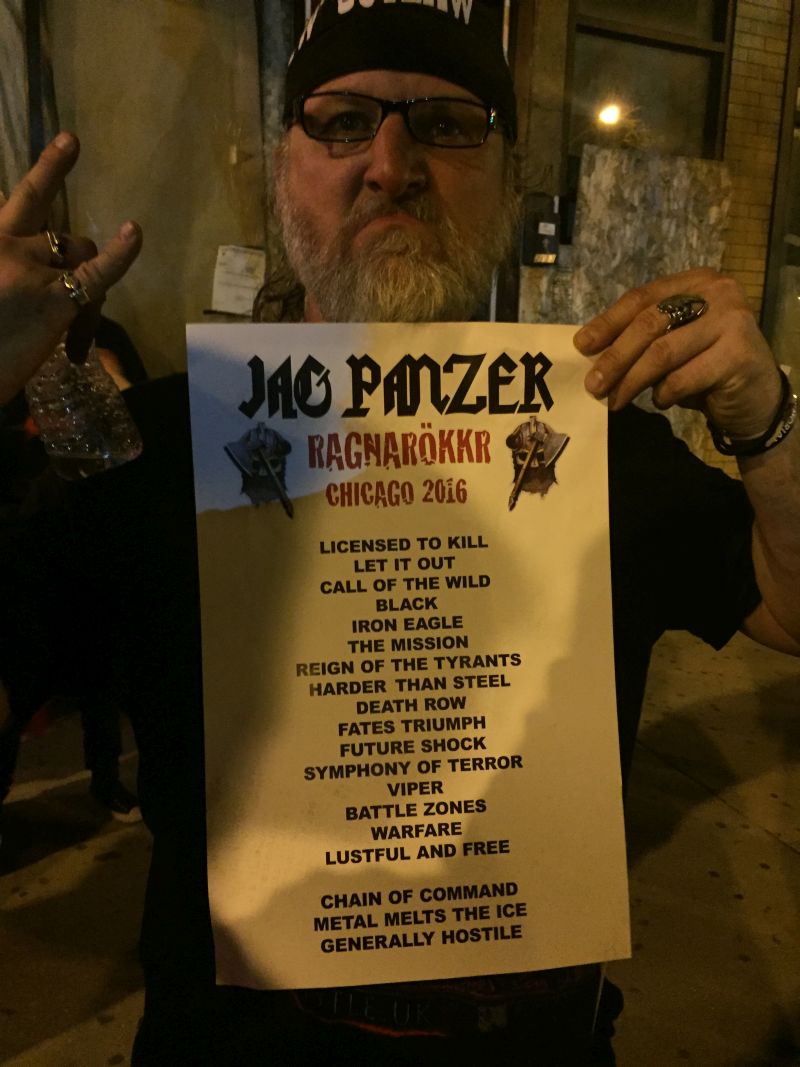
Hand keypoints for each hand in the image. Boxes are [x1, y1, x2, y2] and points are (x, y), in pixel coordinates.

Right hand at [0, 132, 141, 403]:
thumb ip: (7, 271)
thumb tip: (50, 281)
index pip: (21, 200)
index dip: (45, 169)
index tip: (66, 143)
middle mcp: (6, 244)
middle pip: (58, 235)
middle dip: (59, 199)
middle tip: (69, 157)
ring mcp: (32, 270)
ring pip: (81, 258)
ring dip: (86, 296)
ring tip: (71, 342)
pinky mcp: (56, 300)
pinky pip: (99, 273)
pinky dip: (121, 255)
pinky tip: (134, 233)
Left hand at [573, 268, 781, 439]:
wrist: (757, 398)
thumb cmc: (706, 368)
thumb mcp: (673, 344)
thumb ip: (643, 338)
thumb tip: (591, 351)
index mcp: (696, 281)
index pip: (642, 297)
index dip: (608, 322)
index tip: (582, 346)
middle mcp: (717, 293)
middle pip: (649, 323)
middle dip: (615, 357)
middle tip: (593, 384)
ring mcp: (731, 321)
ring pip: (662, 353)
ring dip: (632, 381)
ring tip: (616, 401)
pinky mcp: (738, 355)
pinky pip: (683, 378)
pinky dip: (663, 394)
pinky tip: (661, 401)